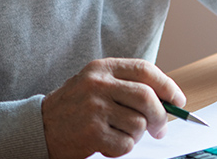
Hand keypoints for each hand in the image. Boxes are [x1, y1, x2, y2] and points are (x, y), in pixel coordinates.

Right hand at [41, 58, 185, 158]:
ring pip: (138, 123)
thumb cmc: (74, 107)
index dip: (168, 86)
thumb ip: (126, 86)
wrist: (37, 128)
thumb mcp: (96, 85)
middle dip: (161, 116)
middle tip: (160, 128)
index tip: (179, 100)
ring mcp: (94, 109)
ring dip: (137, 135)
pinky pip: (126, 144)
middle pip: (147, 98)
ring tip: (120, 134)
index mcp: (102, 68)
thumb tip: (168, 100)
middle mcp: (98, 85)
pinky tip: (109, 143)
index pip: (146, 71)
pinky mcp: (91, 133)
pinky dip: (123, 148)